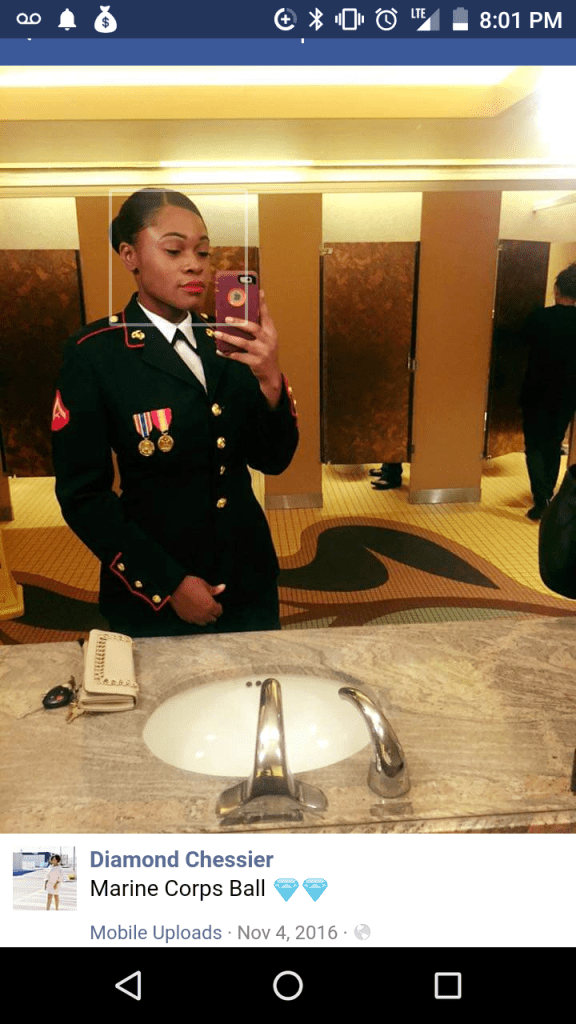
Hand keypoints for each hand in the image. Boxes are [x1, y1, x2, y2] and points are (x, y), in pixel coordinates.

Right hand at [169, 576, 225, 625]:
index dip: (219, 608)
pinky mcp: (186, 618)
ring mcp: (194, 618)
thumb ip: (214, 589)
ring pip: (203, 622)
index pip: (219, 612)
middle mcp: (203, 614)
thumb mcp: (204, 585)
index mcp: (210, 606)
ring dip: (205, 618)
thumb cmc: (190, 584)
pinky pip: (194, 621)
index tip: (217, 603)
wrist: (174, 587)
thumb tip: (223, 587)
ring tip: (203, 611)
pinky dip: (196, 618)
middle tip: (210, 607)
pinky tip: (194, 612)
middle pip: (212, 619)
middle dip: (213, 614)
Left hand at [214, 291, 282, 407]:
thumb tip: (244, 314)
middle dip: (239, 322)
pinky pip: (238, 356)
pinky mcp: (255, 362)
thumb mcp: (267, 339)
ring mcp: (261, 352)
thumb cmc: (266, 352)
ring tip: (218, 333)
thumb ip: (259, 327)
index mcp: (271, 332)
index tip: (259, 292)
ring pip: (243, 342)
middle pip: (253, 328)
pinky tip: (220, 350)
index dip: (262, 304)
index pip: (266, 316)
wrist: (271, 374)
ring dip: (229, 337)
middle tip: (227, 319)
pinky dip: (228, 353)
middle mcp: (267, 341)